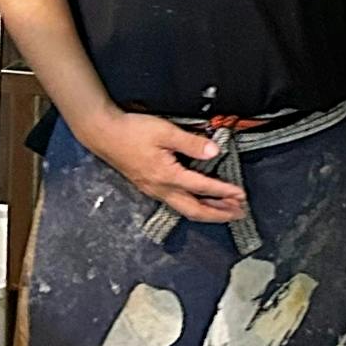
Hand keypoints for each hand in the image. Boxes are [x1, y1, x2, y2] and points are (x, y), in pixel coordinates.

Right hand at [77, 109, 247, 223]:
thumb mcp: (165, 131)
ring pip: (185, 209)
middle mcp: (161, 189)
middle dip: (219, 214)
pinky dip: (193, 205)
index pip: (202, 187)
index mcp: (167, 176)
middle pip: (195, 210)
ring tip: (226, 210)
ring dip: (207, 211)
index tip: (241, 195)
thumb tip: (214, 152)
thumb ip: (191, 143)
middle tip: (239, 213)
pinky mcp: (149, 187)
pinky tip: (199, 201)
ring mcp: (154, 190)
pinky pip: (176, 203)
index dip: (224, 192)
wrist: (103, 134)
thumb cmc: (132, 131)